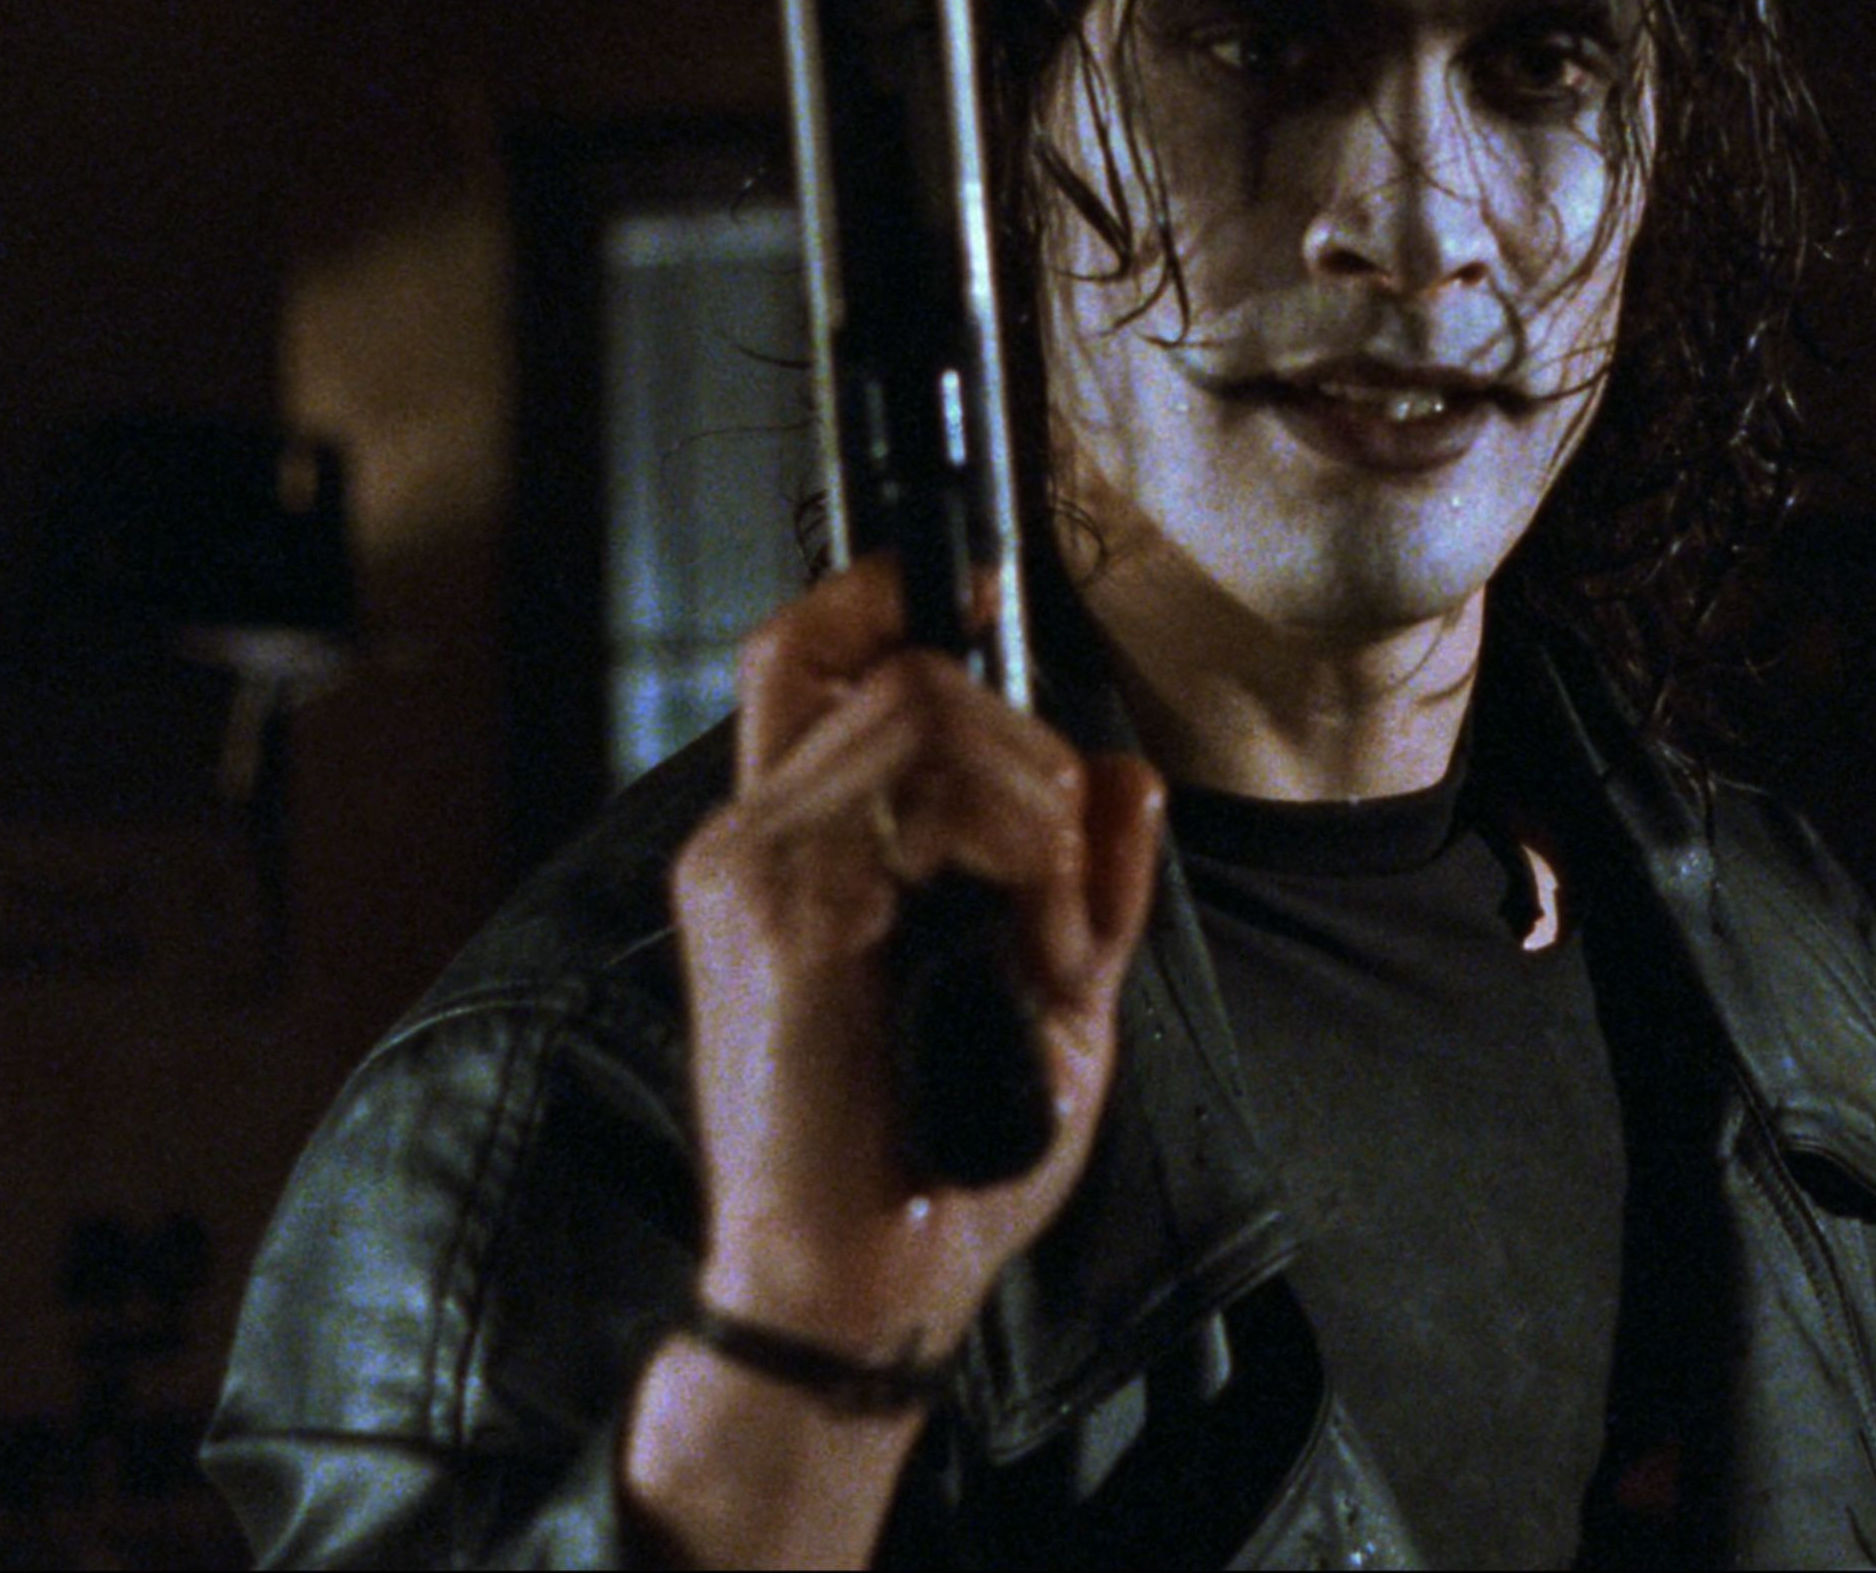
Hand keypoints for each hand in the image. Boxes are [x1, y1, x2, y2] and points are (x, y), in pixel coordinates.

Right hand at [665, 557, 1162, 1367]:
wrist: (854, 1284)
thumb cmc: (942, 1160)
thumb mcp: (1051, 1000)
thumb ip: (1086, 884)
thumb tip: (1125, 771)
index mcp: (788, 852)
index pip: (803, 659)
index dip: (877, 599)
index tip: (973, 591)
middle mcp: (750, 841)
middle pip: (905, 673)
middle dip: (1028, 744)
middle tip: (1064, 872)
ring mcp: (752, 867)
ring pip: (927, 712)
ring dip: (1030, 800)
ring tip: (1045, 923)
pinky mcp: (774, 908)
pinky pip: (930, 795)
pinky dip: (1018, 849)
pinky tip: (1024, 938)